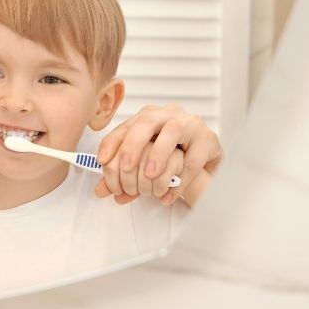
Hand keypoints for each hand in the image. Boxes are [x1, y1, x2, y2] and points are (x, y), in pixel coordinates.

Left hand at [93, 104, 222, 205]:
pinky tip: (169, 194)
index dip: (111, 143)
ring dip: (158, 154)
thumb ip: (123, 176)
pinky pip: (194, 157)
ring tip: (149, 176)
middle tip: (126, 167)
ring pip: (173, 130)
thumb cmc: (171, 156)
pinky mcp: (208, 139)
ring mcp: (190, 124)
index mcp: (148, 117)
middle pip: (147, 122)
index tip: (102, 161)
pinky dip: (180, 178)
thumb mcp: (144, 163)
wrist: (205, 157)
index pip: (125, 127)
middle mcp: (167, 115)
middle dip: (133, 145)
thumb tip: (100, 191)